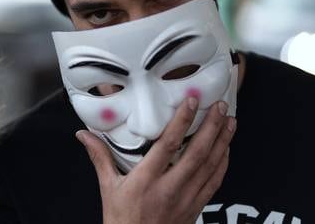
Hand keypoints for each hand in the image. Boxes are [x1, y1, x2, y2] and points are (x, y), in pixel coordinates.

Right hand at [76, 97, 236, 223]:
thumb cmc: (122, 220)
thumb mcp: (108, 187)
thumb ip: (100, 157)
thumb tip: (84, 135)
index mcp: (146, 180)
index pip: (168, 145)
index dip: (182, 121)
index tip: (191, 102)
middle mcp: (169, 188)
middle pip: (197, 154)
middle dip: (212, 127)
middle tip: (220, 107)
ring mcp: (186, 199)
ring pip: (210, 166)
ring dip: (222, 142)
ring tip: (229, 121)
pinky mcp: (195, 207)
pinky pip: (214, 183)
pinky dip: (222, 164)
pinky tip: (226, 150)